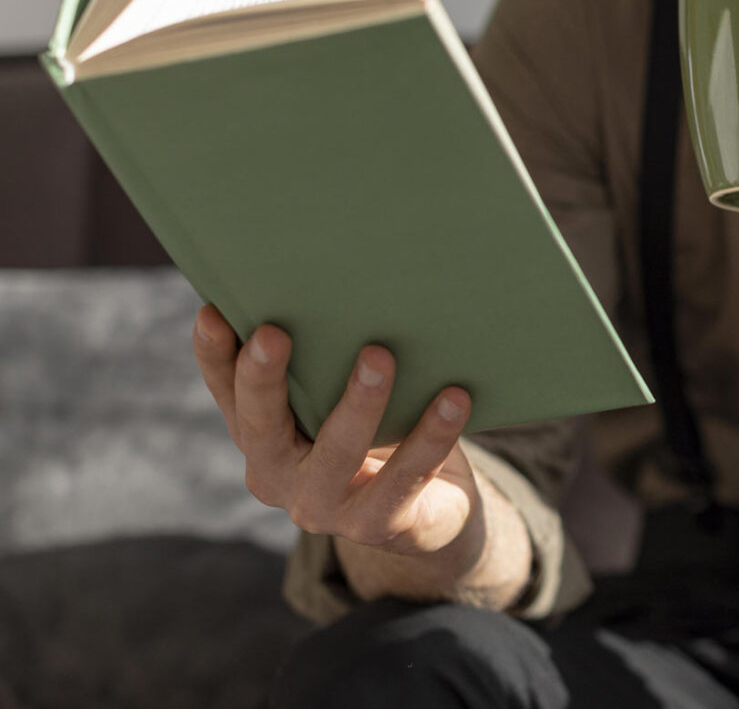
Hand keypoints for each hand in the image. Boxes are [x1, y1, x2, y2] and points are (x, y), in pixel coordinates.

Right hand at [192, 305, 480, 558]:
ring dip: (359, 403)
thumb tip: (340, 283)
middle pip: (261, 427)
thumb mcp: (340, 400)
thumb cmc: (379, 431)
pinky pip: (407, 477)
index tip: (213, 311)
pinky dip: (431, 435)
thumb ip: (326, 364)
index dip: (216, 357)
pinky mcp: (378, 525)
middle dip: (264, 379)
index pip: (228, 395)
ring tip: (380, 356)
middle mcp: (279, 477)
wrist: (429, 511)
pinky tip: (454, 399)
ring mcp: (325, 507)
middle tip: (274, 332)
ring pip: (338, 452)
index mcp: (262, 438)